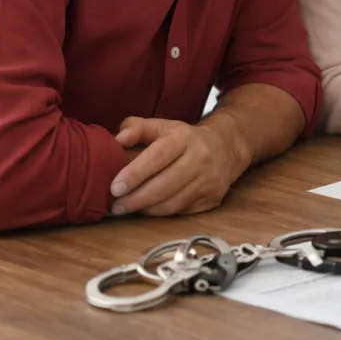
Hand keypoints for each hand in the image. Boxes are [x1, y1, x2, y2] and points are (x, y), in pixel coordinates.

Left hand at [109, 117, 248, 216]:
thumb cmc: (184, 139)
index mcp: (184, 137)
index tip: (115, 187)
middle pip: (164, 185)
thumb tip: (117, 139)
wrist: (226, 147)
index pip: (158, 157)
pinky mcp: (213, 197)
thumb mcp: (162, 126)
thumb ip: (136, 128)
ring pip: (172, 203)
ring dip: (146, 209)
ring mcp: (209, 180)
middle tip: (116, 206)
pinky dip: (161, 213)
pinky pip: (181, 211)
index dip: (135, 174)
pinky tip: (149, 209)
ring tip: (128, 208)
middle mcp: (201, 158)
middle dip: (136, 199)